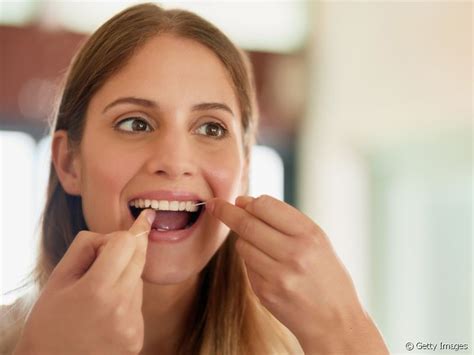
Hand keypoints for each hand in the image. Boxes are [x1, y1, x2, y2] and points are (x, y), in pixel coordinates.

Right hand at [14, 209, 155, 354]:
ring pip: (138, 281)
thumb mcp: (57, 279)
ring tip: (97, 297)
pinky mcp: (137, 339)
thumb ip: (86, 247)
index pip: (126, 242)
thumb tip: (116, 234)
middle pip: (139, 258)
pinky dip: (126, 301)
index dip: (122, 235)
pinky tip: (105, 314)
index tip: (139, 221)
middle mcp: (120, 307)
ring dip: (125, 278)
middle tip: (113, 252)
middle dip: (127, 250)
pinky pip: (138, 305)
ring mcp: (132, 326)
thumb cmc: (48, 321)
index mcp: (97, 290)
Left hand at [207, 195, 387, 353]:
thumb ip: (284, 220)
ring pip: (241, 245)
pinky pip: (246, 266)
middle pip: (246, 223)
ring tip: (262, 247)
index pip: (265, 206)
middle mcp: (293, 253)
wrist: (334, 321)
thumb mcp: (317, 241)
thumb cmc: (326, 276)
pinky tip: (268, 268)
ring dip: (244, 240)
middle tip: (214, 204)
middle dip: (225, 211)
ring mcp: (277, 275)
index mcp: (309, 235)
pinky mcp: (264, 292)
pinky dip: (251, 262)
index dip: (248, 202)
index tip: (238, 200)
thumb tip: (244, 203)